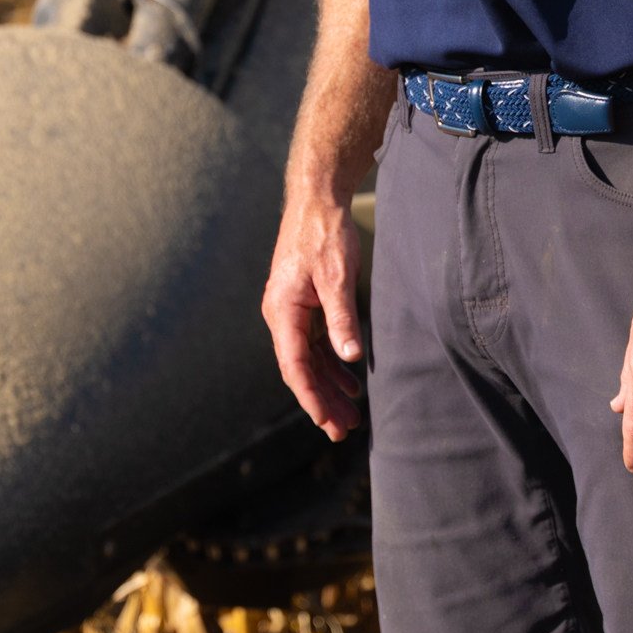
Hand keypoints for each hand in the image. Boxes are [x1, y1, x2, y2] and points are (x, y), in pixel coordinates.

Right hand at [261, 182, 369, 439]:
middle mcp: (281, 315)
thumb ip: (342, 319)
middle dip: (321, 402)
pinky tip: (350, 381)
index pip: (295, 366)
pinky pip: (315, 344)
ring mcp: (291, 311)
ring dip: (328, 387)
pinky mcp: (304, 305)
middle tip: (343, 432)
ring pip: (309, 360)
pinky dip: (332, 365)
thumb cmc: (325, 235)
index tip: (327, 424)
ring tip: (350, 415)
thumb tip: (351, 358)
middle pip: (300, 369)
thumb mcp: (338, 278)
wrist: (317, 200)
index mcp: (283, 311)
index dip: (311, 398)